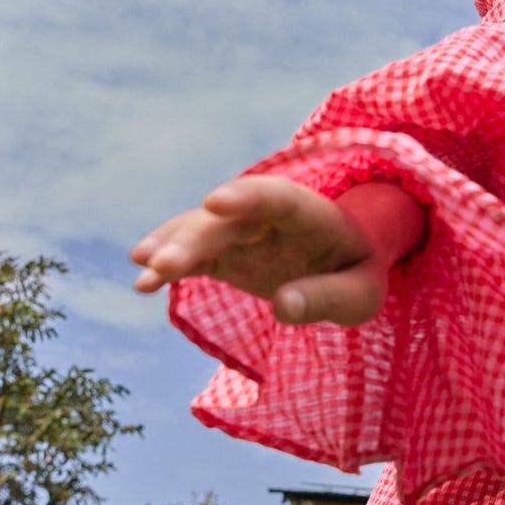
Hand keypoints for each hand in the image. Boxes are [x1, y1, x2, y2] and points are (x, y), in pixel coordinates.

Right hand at [130, 175, 424, 325]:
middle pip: (229, 220)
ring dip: (172, 246)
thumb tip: (283, 307)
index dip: (247, 197)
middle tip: (161, 264)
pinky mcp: (225, 249)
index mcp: (313, 214)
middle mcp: (270, 215)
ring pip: (202, 230)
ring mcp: (244, 229)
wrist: (345, 260)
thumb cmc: (358, 274)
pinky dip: (168, 264)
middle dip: (193, 237)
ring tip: (144, 270)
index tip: (212, 200)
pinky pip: (193, 253)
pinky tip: (143, 284)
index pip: (279, 197)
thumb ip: (327, 298)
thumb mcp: (360, 294)